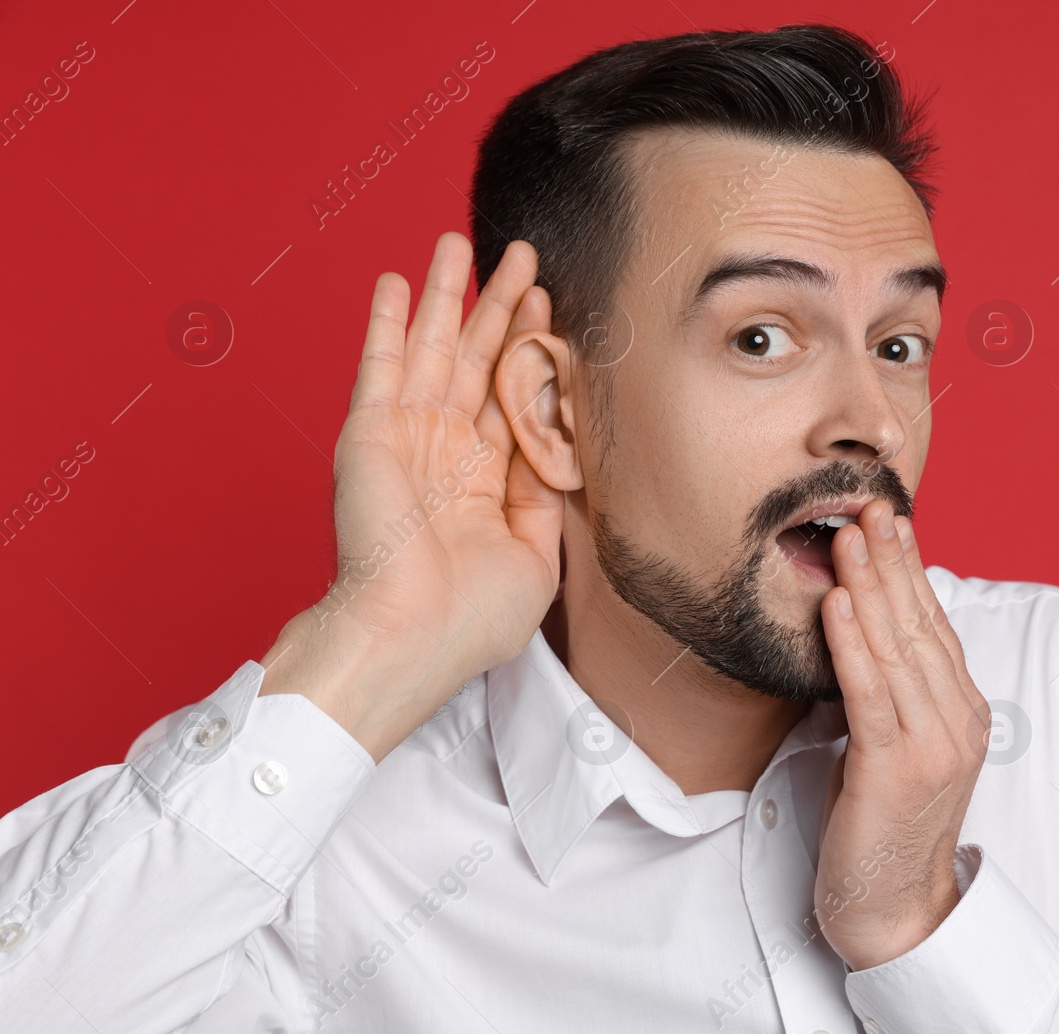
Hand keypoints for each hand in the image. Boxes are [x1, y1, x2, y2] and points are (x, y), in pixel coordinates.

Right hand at [260, 233, 564, 761]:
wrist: (409, 639)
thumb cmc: (469, 619)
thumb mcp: (537, 558)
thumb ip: (547, 499)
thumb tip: (562, 454)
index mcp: (483, 484)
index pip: (511, 399)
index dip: (532, 351)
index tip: (550, 306)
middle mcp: (444, 454)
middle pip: (478, 360)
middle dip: (500, 307)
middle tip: (521, 256)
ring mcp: (406, 439)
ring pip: (433, 348)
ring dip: (445, 294)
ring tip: (458, 242)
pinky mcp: (371, 432)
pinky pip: (380, 364)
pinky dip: (384, 320)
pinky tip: (394, 281)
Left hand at [814, 500, 990, 970]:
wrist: (895, 912)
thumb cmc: (882, 829)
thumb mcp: (892, 747)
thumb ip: (889, 695)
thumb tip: (860, 634)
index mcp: (963, 713)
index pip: (934, 626)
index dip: (910, 569)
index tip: (891, 521)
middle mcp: (958, 721)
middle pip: (920, 625)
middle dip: (892, 561)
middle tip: (869, 506)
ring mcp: (934, 745)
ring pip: (898, 649)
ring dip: (870, 586)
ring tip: (846, 536)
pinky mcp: (896, 768)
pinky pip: (870, 693)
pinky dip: (852, 643)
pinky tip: (836, 602)